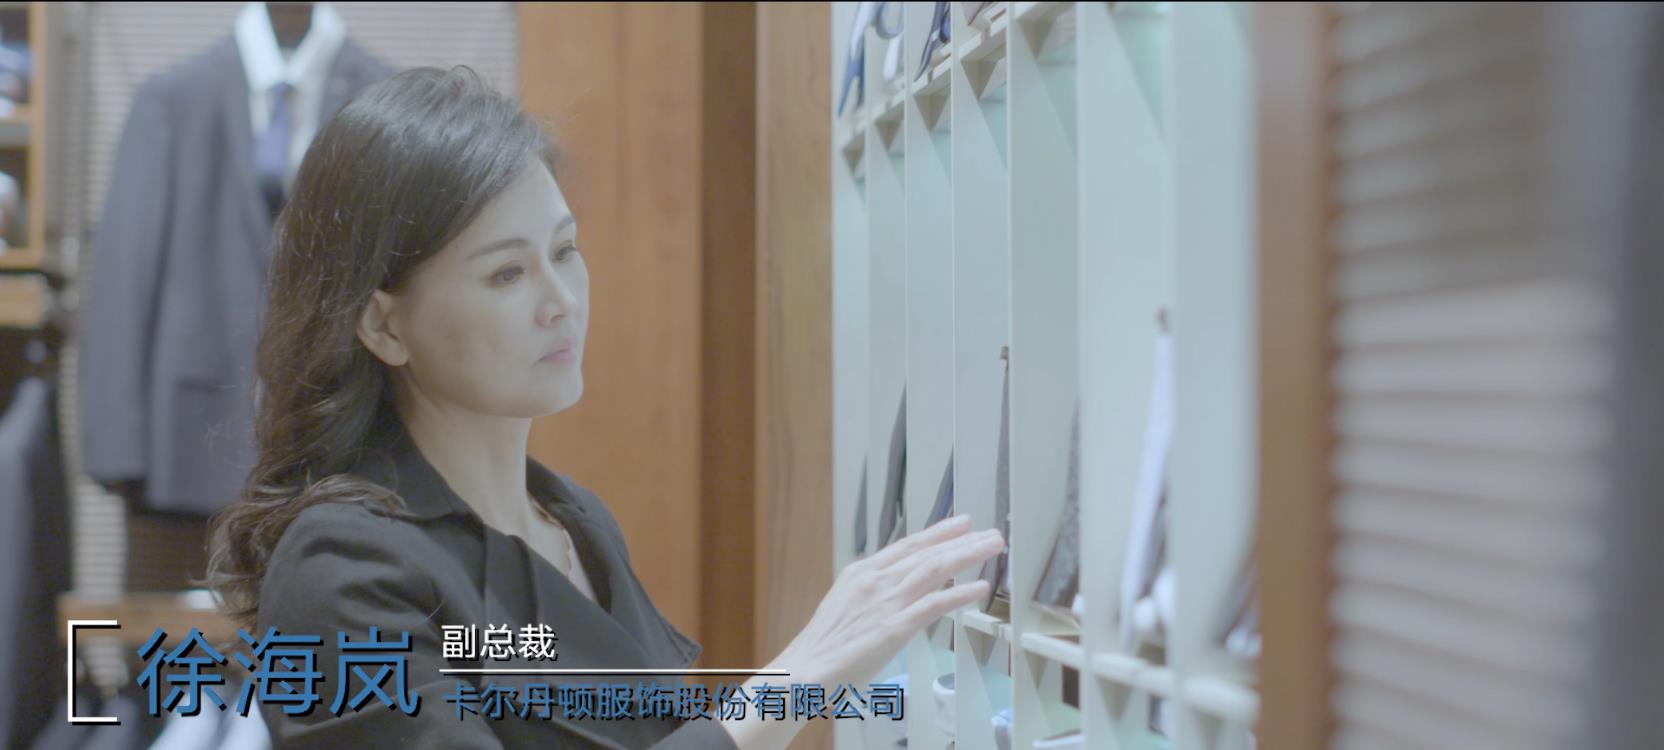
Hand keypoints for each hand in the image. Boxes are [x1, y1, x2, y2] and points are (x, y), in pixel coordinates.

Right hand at [769, 514, 1001, 687]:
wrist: (803, 671)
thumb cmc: (823, 647)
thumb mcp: (845, 606)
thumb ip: (872, 593)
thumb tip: (897, 588)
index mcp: (861, 573)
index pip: (907, 546)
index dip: (938, 533)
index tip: (962, 523)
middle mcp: (875, 580)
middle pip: (927, 553)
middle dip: (962, 540)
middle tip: (991, 533)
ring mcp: (885, 602)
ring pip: (934, 570)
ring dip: (967, 556)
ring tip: (993, 547)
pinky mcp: (893, 627)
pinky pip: (933, 605)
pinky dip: (958, 594)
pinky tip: (979, 588)